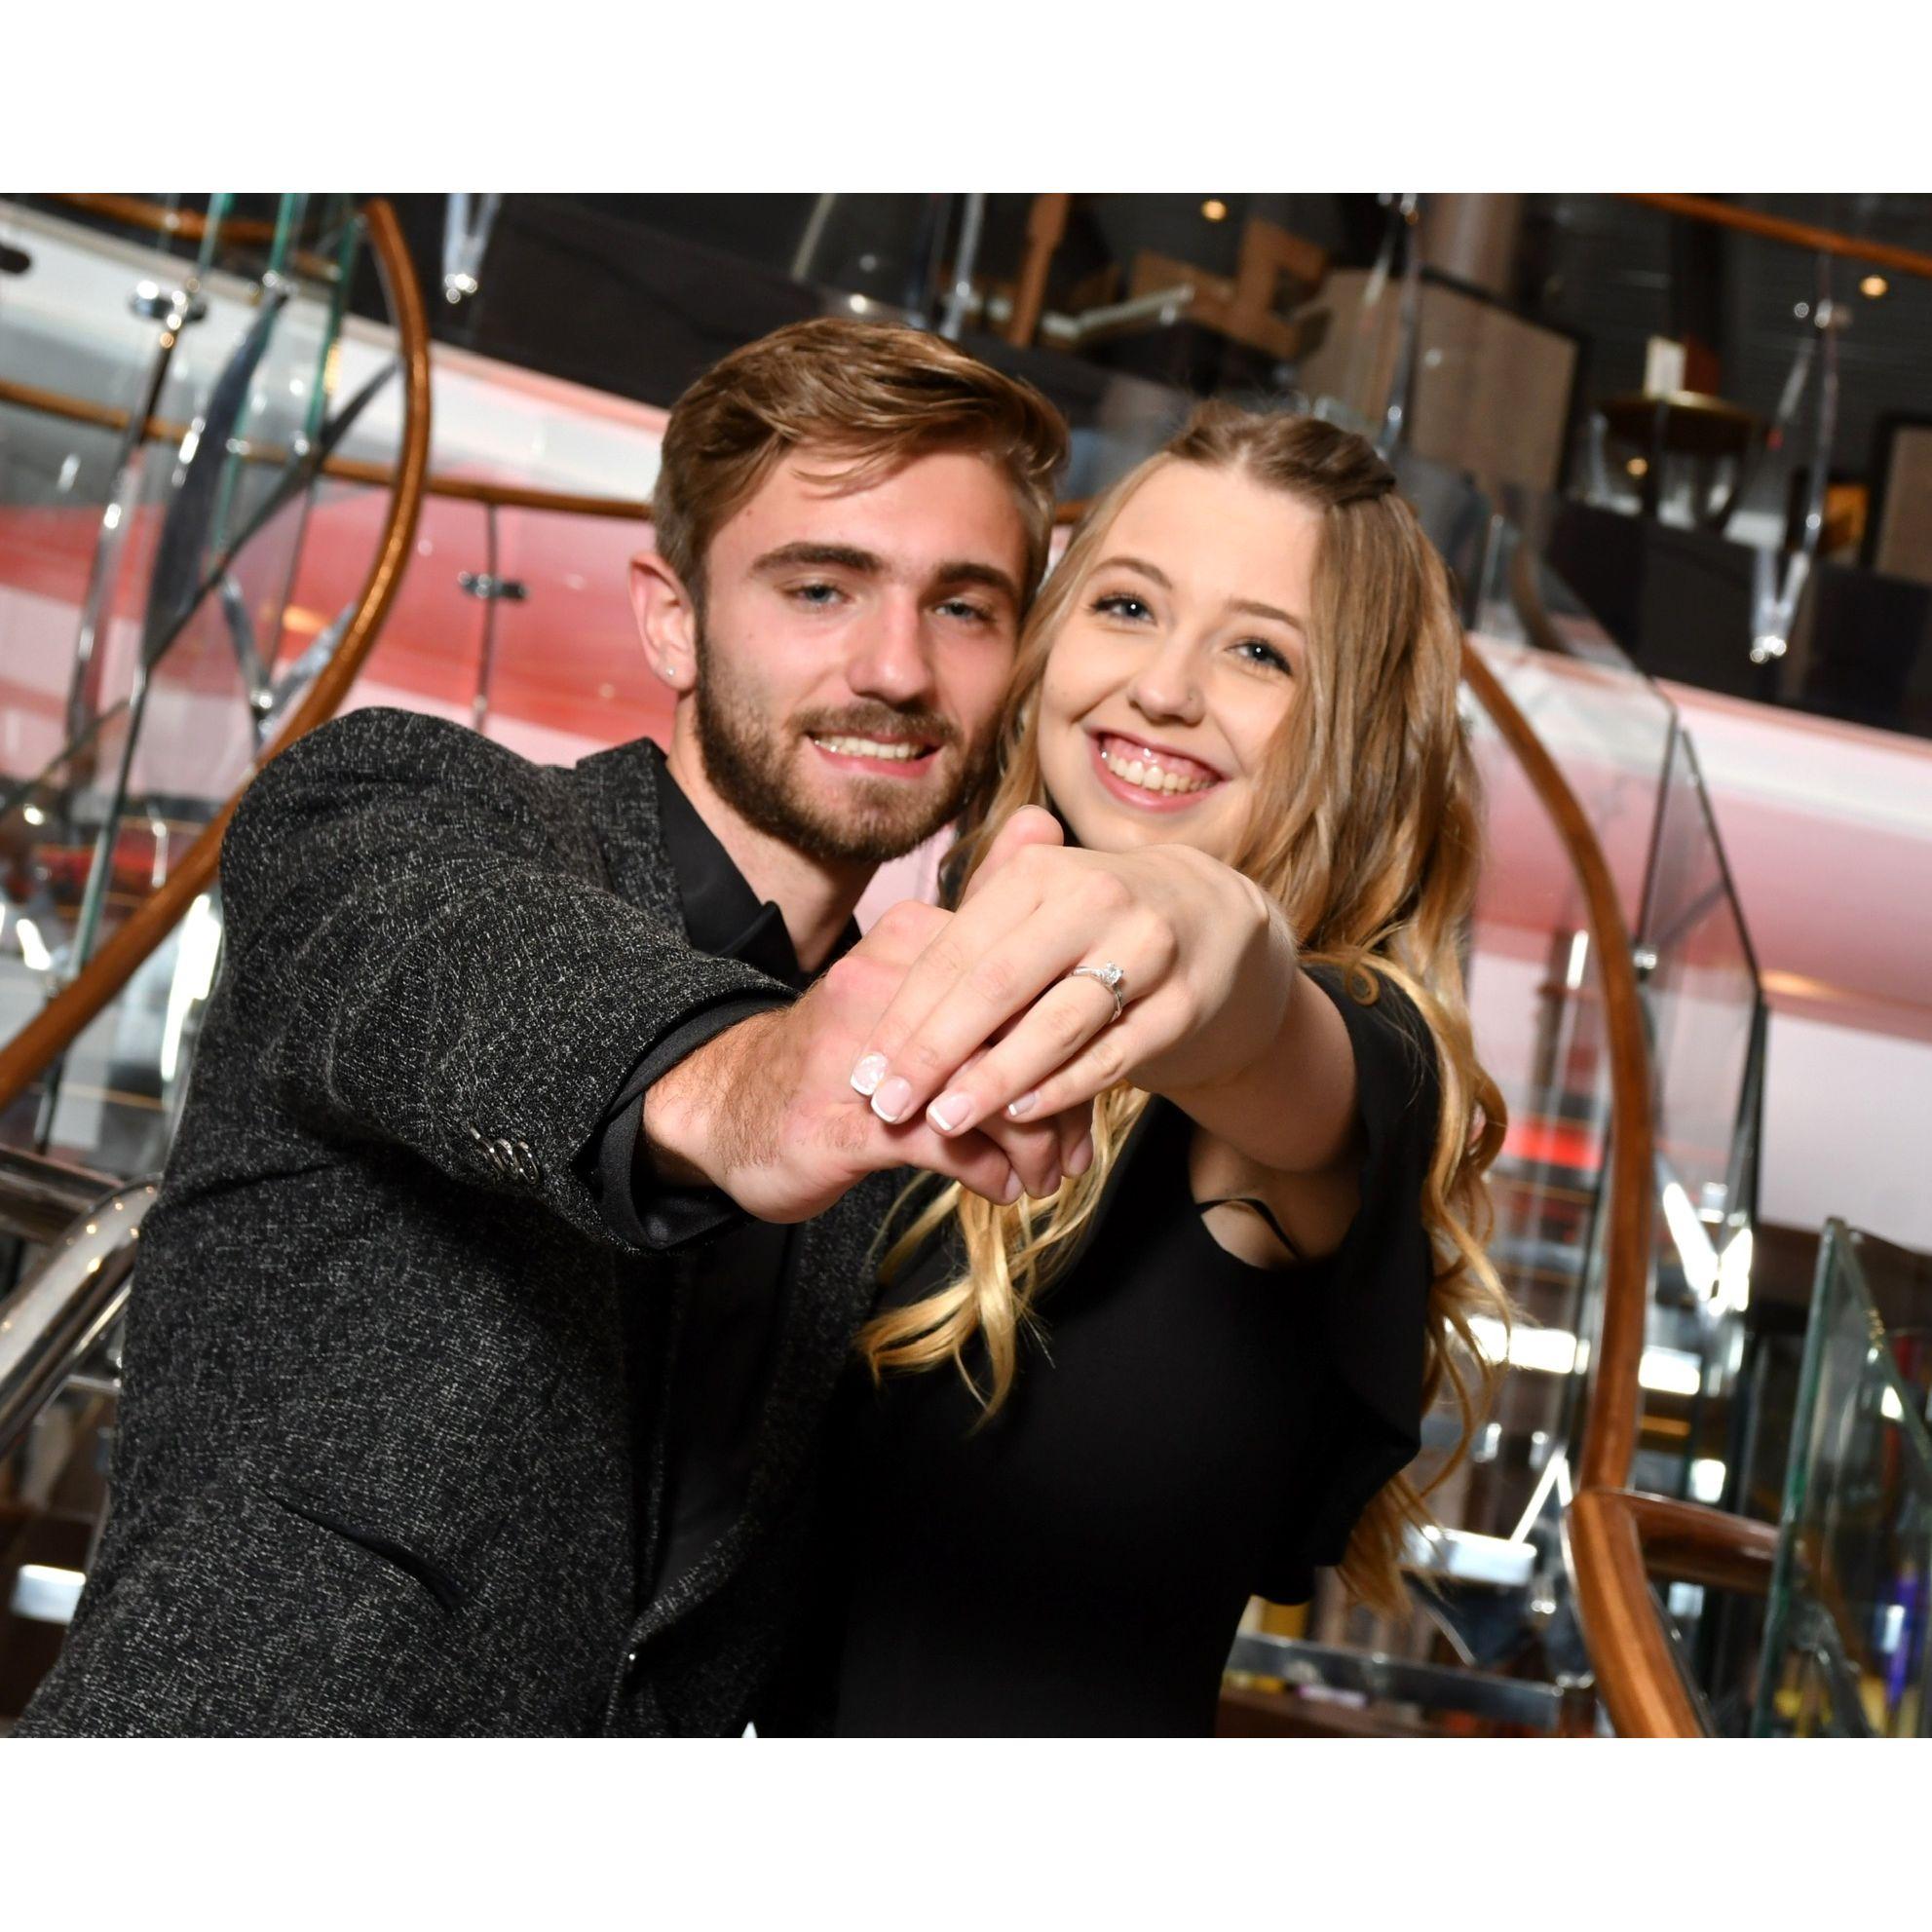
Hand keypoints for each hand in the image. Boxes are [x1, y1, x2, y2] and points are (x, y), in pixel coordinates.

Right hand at [642, 899, 1092, 1223]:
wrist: (727, 1105)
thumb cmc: (839, 1046)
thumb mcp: (908, 973)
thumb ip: (977, 911)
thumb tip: (1044, 818)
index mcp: (910, 940)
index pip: (1021, 980)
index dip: (1068, 1037)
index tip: (1088, 1083)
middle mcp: (888, 986)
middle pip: (1014, 1036)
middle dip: (1060, 1101)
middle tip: (1078, 1149)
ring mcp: (867, 1057)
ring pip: (989, 1093)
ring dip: (1031, 1146)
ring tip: (1045, 1177)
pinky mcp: (850, 1124)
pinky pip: (948, 1147)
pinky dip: (989, 1173)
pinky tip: (1003, 1189)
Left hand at [844, 805, 1297, 1141]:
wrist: (1210, 918)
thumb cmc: (1090, 922)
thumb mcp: (1033, 903)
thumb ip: (963, 935)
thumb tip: (865, 984)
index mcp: (1039, 873)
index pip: (955, 952)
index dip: (905, 1015)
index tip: (865, 1070)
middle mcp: (1094, 901)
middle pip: (997, 985)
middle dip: (934, 1051)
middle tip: (889, 1104)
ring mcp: (1147, 950)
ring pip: (1056, 1024)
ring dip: (993, 1078)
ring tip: (943, 1118)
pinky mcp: (1183, 1003)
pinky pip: (1112, 1054)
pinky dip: (1062, 1087)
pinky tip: (1018, 1115)